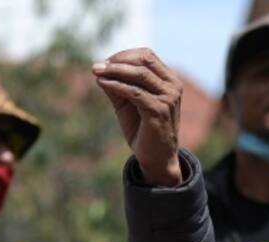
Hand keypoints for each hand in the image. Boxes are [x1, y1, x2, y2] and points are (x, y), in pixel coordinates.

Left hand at [93, 49, 182, 186]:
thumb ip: (117, 87)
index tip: (105, 62)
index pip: (146, 56)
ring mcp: (168, 98)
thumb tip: (99, 69)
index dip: (124, 55)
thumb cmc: (143, 130)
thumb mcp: (128, 104)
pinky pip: (134, 92)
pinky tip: (102, 83)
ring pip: (139, 74)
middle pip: (144, 60)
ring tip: (96, 71)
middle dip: (118, 60)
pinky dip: (116, 85)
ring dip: (114, 71)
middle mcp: (172, 86)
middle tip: (97, 66)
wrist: (156, 158)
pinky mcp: (159, 110)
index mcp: (169, 80)